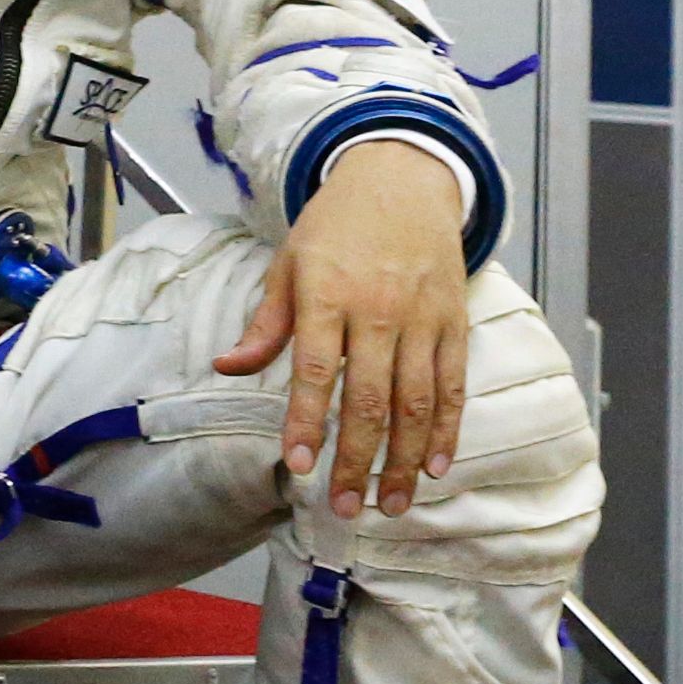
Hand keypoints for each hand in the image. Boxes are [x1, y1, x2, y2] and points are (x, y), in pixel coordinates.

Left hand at [216, 145, 470, 516]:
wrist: (402, 177)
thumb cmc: (336, 225)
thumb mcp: (289, 263)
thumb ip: (265, 323)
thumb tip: (227, 366)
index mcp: (328, 294)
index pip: (316, 368)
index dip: (306, 419)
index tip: (298, 463)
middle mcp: (379, 309)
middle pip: (370, 397)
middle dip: (357, 458)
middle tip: (345, 507)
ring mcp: (423, 317)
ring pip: (416, 401)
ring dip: (404, 459)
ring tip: (390, 504)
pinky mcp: (455, 321)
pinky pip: (453, 384)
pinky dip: (446, 429)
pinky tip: (435, 467)